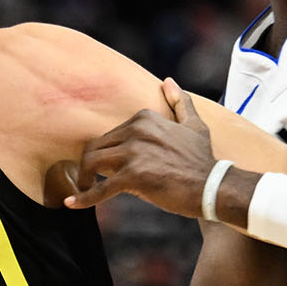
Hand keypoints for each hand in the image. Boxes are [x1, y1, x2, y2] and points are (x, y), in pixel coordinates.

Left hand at [66, 79, 216, 214]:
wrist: (213, 187)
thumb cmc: (203, 160)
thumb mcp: (194, 125)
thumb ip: (180, 102)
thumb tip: (168, 81)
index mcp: (144, 117)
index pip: (111, 133)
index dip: (106, 151)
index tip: (106, 165)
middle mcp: (136, 131)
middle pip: (96, 147)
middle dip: (89, 164)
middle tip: (89, 179)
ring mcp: (133, 153)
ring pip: (91, 163)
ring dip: (84, 178)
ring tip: (84, 188)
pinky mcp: (132, 177)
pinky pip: (100, 189)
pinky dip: (84, 198)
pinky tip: (73, 204)